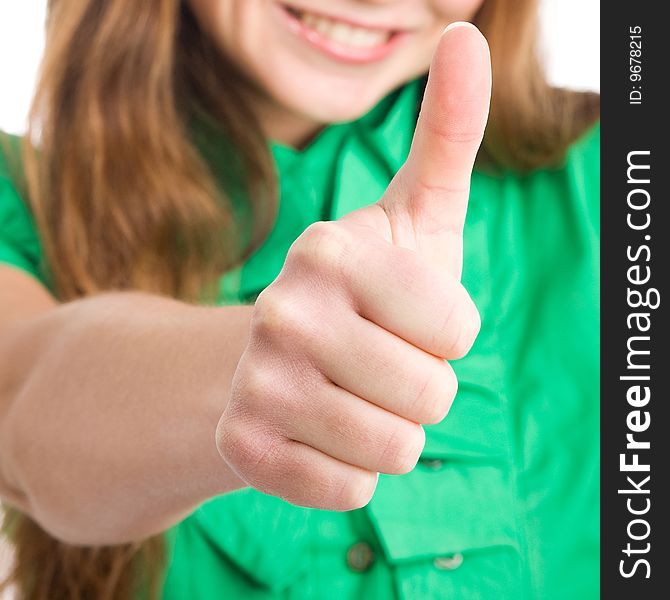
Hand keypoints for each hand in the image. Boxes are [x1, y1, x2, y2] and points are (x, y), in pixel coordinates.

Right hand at [216, 23, 491, 510]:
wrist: (271, 360)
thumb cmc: (364, 293)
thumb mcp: (410, 216)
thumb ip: (447, 133)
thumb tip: (465, 36)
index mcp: (328, 251)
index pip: (458, 330)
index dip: (443, 333)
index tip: (401, 318)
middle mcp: (280, 312)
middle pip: (433, 395)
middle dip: (419, 389)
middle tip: (372, 364)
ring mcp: (254, 385)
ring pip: (395, 450)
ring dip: (388, 432)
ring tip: (347, 398)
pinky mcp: (242, 450)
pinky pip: (351, 492)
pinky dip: (348, 472)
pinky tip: (315, 435)